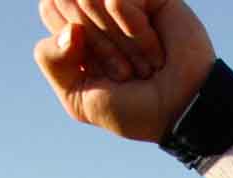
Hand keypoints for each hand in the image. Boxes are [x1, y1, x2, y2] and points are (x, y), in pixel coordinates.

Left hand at [33, 0, 213, 143]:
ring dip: (119, 43)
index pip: (50, 7)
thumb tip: (71, 29)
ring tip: (144, 64)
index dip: (70, 43)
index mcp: (75, 26)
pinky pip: (117, 0)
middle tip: (125, 71)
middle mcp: (99, 7)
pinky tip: (157, 50)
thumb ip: (50, 59)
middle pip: (68, 0)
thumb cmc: (133, 109)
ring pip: (91, 1)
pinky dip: (135, 33)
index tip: (99, 71)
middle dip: (97, 45)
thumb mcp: (77, 98)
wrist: (182, 112)